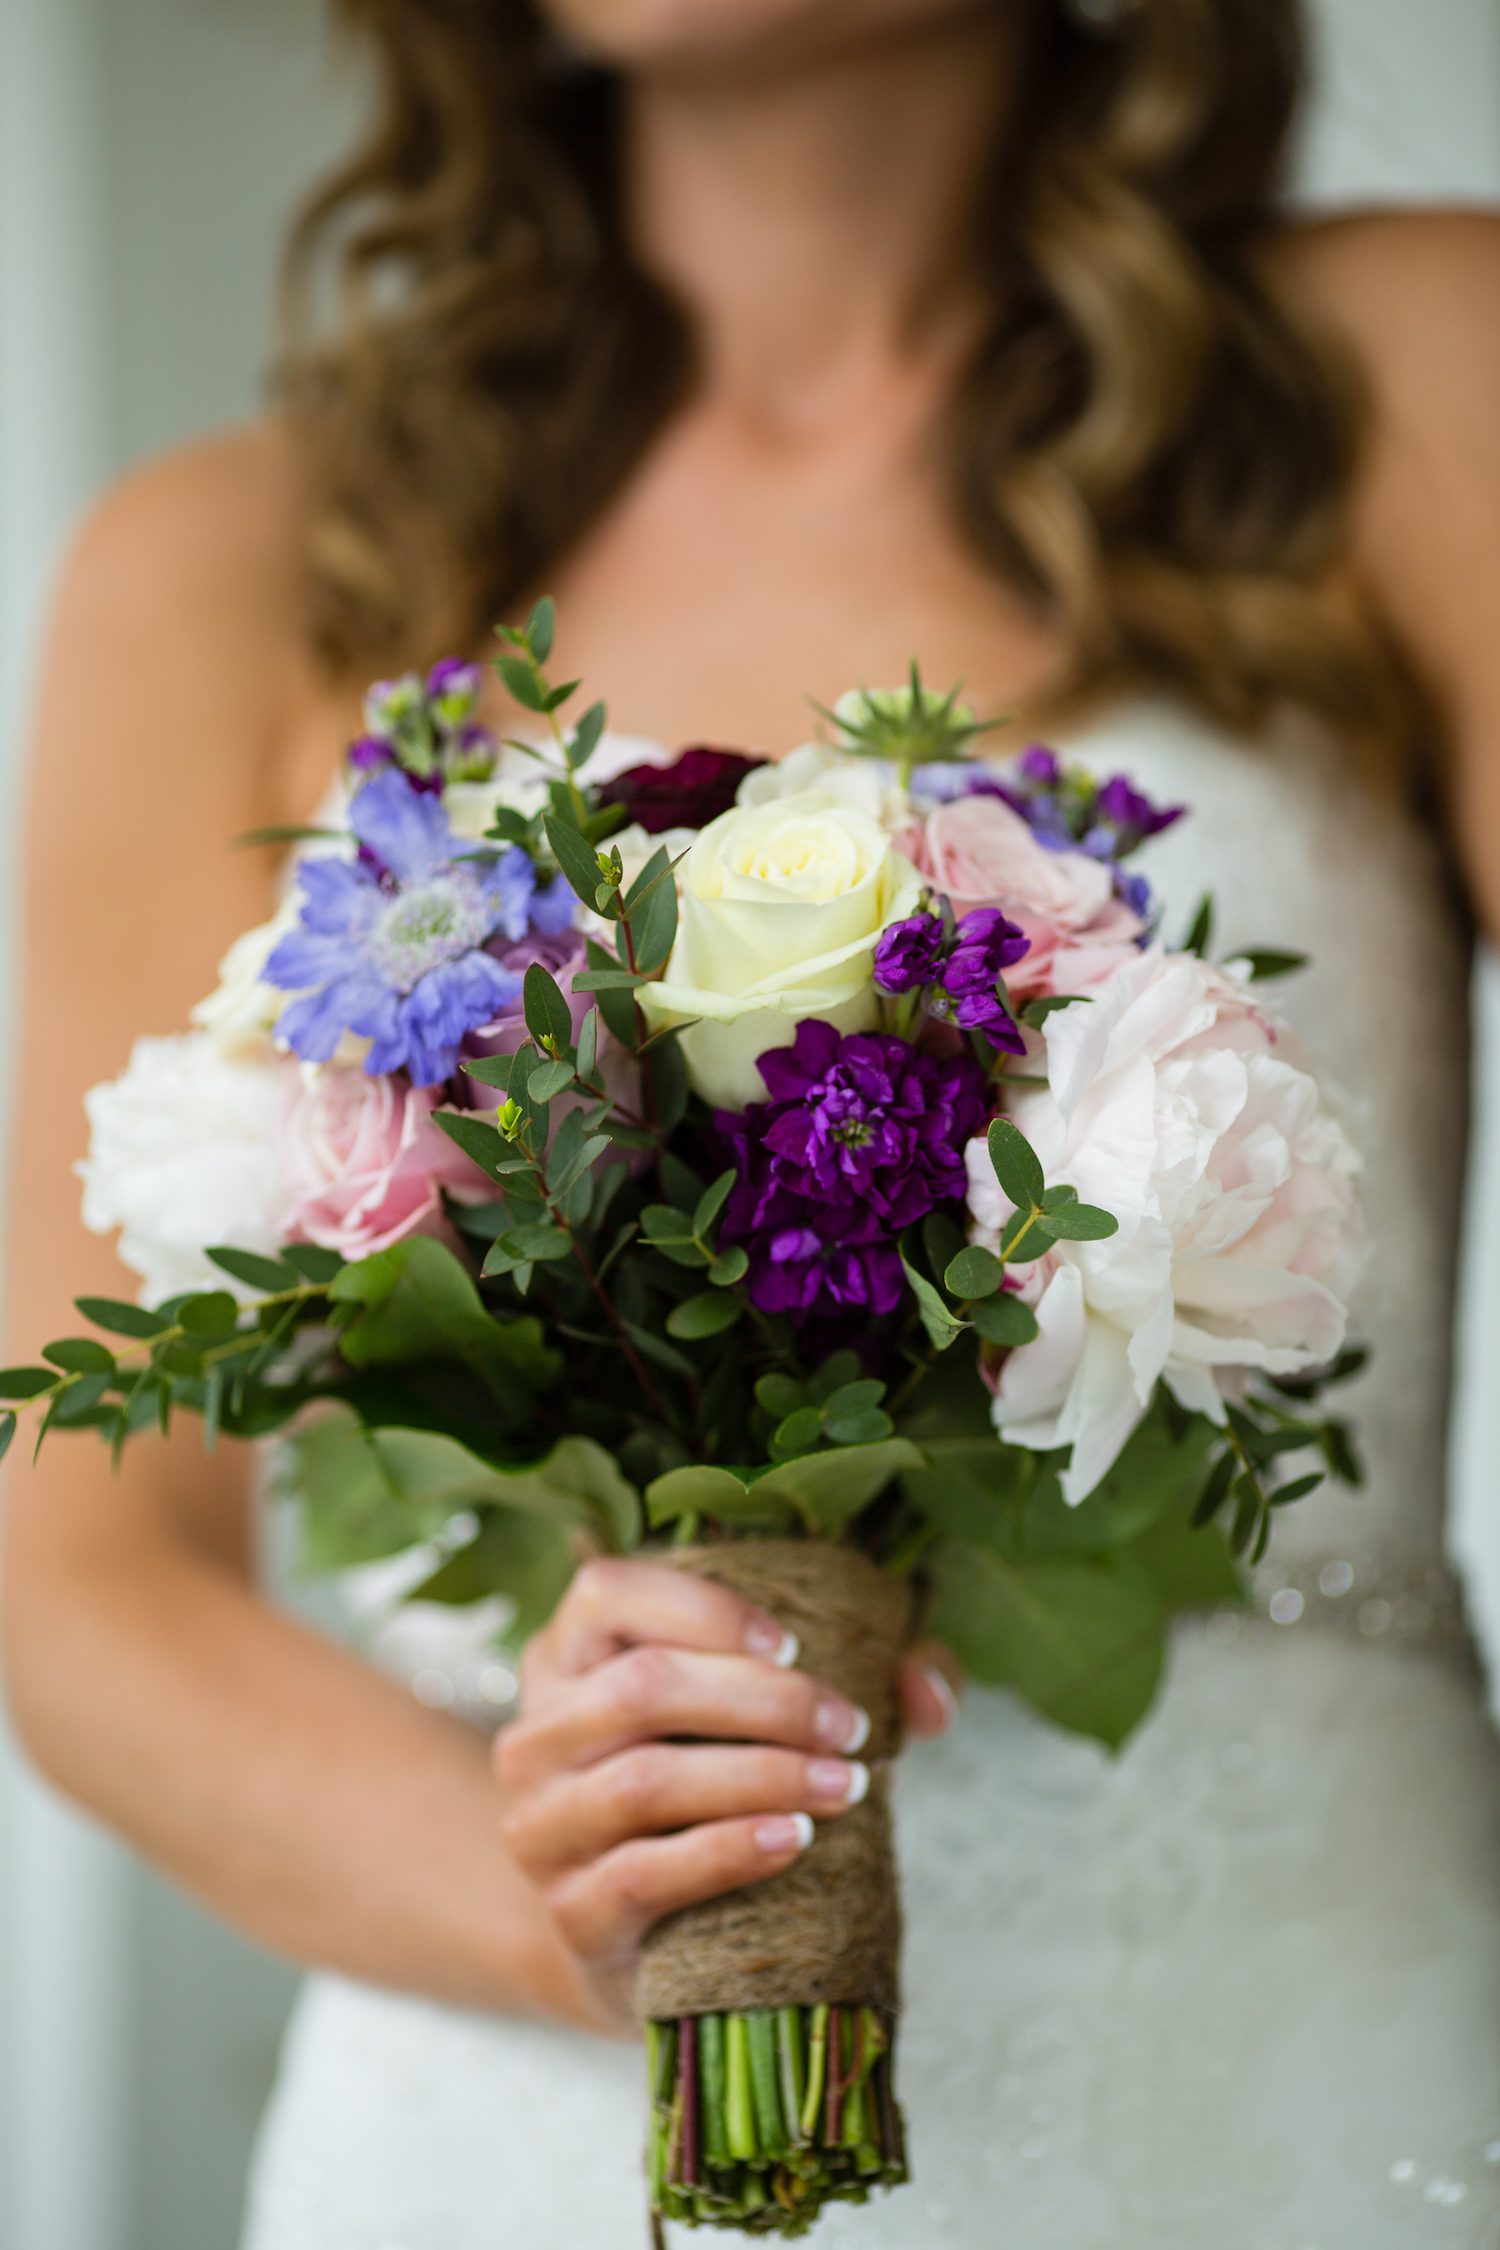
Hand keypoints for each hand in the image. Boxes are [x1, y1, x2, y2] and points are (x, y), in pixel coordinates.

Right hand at [495, 1558, 959, 2030]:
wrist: (634, 1931)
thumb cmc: (709, 1786)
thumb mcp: (764, 1713)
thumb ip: (868, 1674)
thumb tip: (928, 1692)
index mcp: (567, 1656)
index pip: (608, 1593)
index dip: (704, 1609)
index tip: (797, 1643)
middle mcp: (536, 1733)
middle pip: (643, 1687)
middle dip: (766, 1702)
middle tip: (852, 1729)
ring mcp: (542, 1826)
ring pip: (645, 1782)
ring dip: (761, 1777)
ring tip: (844, 1787)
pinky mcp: (572, 1912)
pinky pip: (644, 1873)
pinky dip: (727, 1852)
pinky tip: (792, 1839)